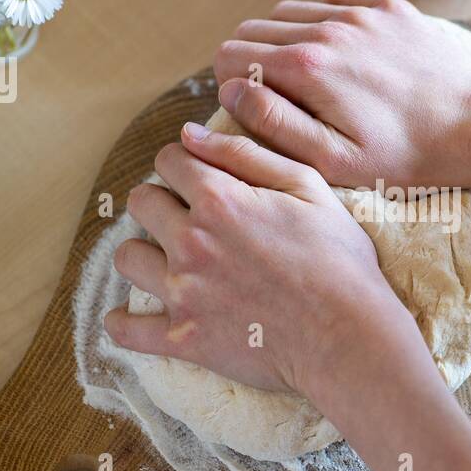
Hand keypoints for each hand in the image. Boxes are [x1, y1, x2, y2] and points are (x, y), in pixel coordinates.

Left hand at [104, 122, 412, 396]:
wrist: (347, 336)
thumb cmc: (339, 259)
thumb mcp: (309, 188)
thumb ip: (246, 153)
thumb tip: (190, 132)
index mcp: (220, 200)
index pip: (169, 161)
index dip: (185, 164)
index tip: (200, 178)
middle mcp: (191, 242)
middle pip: (140, 202)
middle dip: (161, 202)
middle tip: (188, 218)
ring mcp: (183, 292)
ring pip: (126, 257)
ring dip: (144, 253)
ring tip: (169, 261)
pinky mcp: (183, 338)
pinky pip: (126, 330)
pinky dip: (123, 323)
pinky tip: (131, 317)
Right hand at [213, 0, 470, 188]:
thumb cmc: (404, 156)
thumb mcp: (332, 160)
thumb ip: (272, 123)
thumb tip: (230, 91)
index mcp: (306, 67)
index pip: (231, 54)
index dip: (231, 84)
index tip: (251, 108)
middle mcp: (329, 28)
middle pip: (255, 28)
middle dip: (252, 61)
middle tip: (276, 97)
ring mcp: (361, 12)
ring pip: (291, 11)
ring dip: (287, 40)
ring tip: (310, 79)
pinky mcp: (388, 7)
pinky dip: (326, 18)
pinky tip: (342, 51)